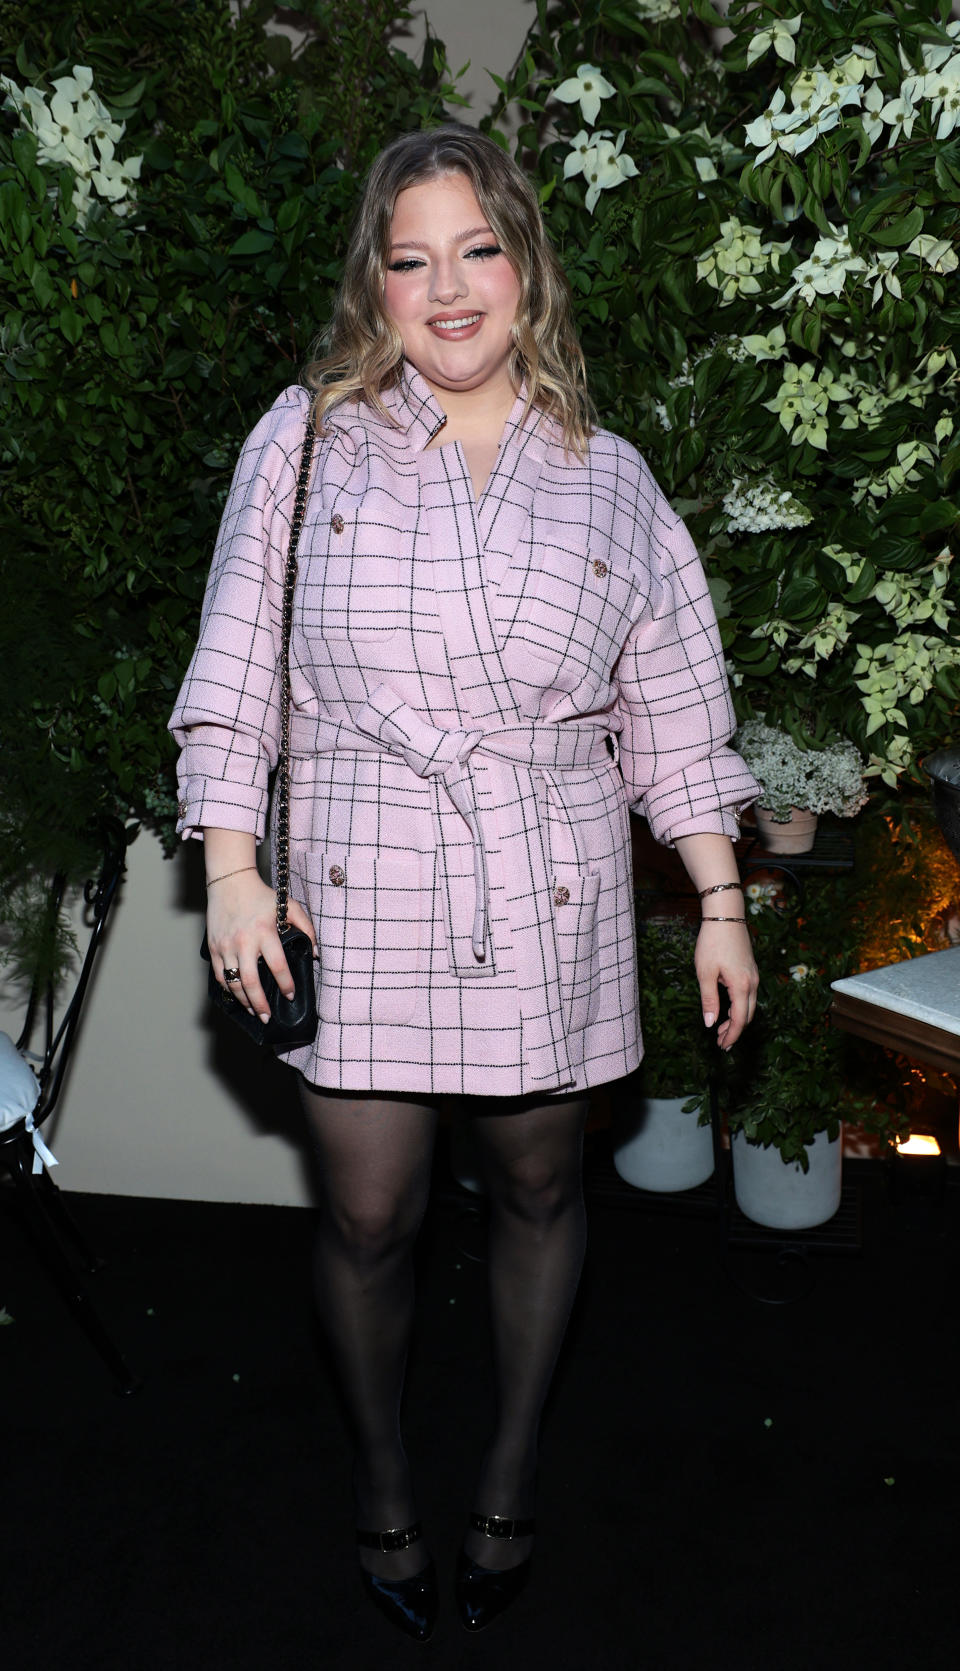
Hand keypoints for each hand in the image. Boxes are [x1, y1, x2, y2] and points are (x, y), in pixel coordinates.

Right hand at [205, 870, 315, 1022]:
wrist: (230, 882)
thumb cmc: (262, 895)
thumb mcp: (290, 905)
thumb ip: (307, 928)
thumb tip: (314, 953)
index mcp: (264, 931)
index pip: (278, 966)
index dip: (286, 984)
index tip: (290, 995)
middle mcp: (243, 941)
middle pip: (250, 982)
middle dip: (260, 1004)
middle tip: (267, 1017)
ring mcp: (225, 946)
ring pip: (233, 982)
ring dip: (244, 1001)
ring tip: (253, 1011)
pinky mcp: (213, 948)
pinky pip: (220, 975)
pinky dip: (228, 989)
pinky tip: (237, 997)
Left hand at [695, 919, 757, 1050]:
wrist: (725, 916)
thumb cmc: (712, 943)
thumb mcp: (705, 973)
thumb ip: (709, 1000)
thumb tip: (710, 1024)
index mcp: (742, 986)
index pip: (739, 1020)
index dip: (731, 1036)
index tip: (722, 1047)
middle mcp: (753, 983)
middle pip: (748, 1016)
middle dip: (735, 1031)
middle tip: (721, 1043)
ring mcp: (754, 976)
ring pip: (750, 1006)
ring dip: (737, 1020)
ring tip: (721, 1029)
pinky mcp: (751, 970)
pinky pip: (749, 995)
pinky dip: (740, 1007)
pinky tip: (727, 1009)